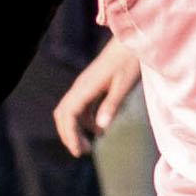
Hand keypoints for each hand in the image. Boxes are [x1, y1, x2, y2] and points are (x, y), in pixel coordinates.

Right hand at [54, 39, 140, 156]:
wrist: (131, 42)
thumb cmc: (130, 62)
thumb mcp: (124, 85)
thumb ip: (111, 105)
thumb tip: (100, 129)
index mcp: (85, 87)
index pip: (68, 114)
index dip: (70, 134)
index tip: (79, 151)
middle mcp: (80, 87)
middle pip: (63, 114)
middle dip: (69, 135)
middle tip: (82, 153)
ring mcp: (84, 86)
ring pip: (70, 112)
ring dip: (76, 130)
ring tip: (90, 147)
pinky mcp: (91, 87)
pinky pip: (81, 108)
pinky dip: (85, 122)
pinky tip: (99, 131)